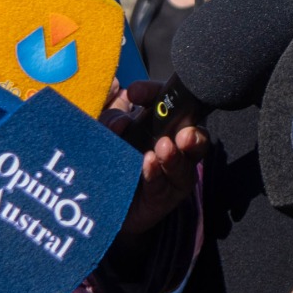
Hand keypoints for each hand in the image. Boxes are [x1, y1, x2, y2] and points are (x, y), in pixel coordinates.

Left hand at [105, 79, 209, 234]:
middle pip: (192, 133)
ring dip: (175, 154)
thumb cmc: (107, 161)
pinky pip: (164, 185)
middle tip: (181, 131)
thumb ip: (110, 112)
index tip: (135, 93)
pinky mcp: (167, 196)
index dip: (154, 93)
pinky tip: (148, 164)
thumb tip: (117, 87)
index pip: (165, 102)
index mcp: (159, 123)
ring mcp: (173, 172)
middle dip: (190, 130)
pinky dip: (157, 173)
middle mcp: (172, 145)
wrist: (100, 205)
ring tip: (163, 147)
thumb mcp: (103, 132)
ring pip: (185, 163)